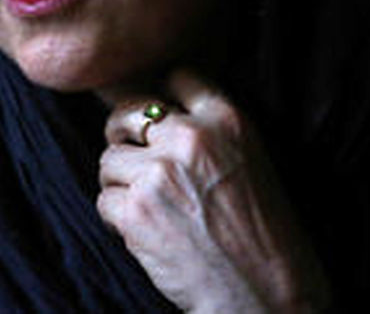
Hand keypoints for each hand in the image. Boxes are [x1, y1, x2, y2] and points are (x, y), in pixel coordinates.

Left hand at [97, 68, 331, 312]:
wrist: (265, 292)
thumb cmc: (264, 232)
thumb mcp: (252, 159)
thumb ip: (210, 130)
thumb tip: (155, 115)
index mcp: (228, 119)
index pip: (178, 77)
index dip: (164, 99)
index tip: (160, 119)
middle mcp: (191, 137)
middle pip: (128, 112)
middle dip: (123, 134)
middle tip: (131, 157)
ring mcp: (158, 172)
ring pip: (109, 159)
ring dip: (120, 182)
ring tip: (149, 206)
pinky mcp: (135, 210)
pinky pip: (104, 199)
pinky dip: (117, 217)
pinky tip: (144, 230)